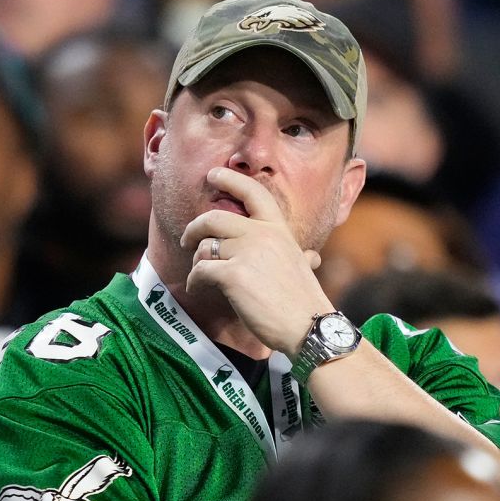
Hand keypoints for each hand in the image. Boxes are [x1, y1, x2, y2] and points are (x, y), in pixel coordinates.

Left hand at [179, 168, 330, 354]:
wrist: (307, 325)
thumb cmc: (305, 301)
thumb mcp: (303, 266)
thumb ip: (300, 255)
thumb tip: (312, 257)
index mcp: (278, 229)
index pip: (253, 192)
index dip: (230, 179)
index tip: (213, 175)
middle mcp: (262, 234)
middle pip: (214, 218)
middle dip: (195, 227)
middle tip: (188, 239)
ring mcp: (246, 253)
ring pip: (205, 247)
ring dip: (197, 261)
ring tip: (200, 276)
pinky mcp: (233, 275)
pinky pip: (200, 270)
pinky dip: (194, 281)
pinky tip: (197, 288)